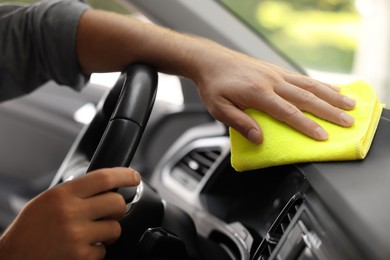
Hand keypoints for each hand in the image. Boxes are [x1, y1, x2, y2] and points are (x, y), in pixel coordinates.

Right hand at [0, 167, 139, 259]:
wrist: (12, 258)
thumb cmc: (30, 230)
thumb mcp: (48, 200)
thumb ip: (75, 191)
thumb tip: (104, 185)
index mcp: (63, 194)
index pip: (103, 178)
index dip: (124, 175)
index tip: (134, 176)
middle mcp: (71, 212)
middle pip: (116, 202)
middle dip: (118, 208)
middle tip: (110, 212)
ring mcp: (77, 236)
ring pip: (115, 228)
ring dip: (109, 231)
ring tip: (91, 233)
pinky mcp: (81, 256)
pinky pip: (104, 250)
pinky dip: (97, 251)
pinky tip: (81, 248)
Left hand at [193, 49, 355, 143]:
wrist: (210, 61)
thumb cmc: (213, 86)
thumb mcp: (219, 109)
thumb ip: (240, 123)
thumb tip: (259, 139)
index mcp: (258, 94)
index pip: (288, 113)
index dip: (308, 126)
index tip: (324, 136)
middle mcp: (271, 82)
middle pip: (306, 98)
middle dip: (329, 111)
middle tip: (348, 122)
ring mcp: (275, 73)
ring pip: (309, 85)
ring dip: (331, 95)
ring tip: (350, 103)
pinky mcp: (275, 69)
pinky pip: (302, 77)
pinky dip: (319, 84)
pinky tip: (330, 88)